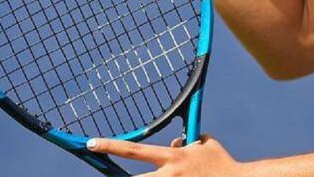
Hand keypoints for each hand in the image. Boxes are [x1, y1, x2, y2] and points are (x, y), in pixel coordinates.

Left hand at [87, 134, 241, 176]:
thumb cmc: (222, 163)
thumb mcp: (205, 143)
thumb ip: (186, 140)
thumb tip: (174, 142)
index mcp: (173, 157)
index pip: (135, 150)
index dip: (112, 146)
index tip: (92, 143)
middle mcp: (170, 175)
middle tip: (96, 166)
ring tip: (161, 169)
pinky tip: (181, 176)